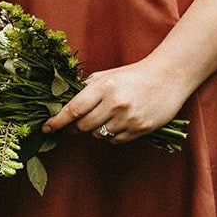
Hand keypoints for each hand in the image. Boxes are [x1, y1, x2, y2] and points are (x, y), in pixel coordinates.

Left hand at [43, 58, 192, 143]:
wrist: (169, 76)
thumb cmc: (132, 75)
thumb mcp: (105, 76)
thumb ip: (84, 90)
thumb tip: (60, 106)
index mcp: (104, 87)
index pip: (73, 110)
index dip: (56, 122)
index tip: (46, 129)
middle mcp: (115, 104)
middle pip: (82, 127)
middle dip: (76, 127)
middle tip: (78, 123)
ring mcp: (129, 118)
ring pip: (97, 135)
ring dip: (95, 130)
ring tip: (105, 117)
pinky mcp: (141, 129)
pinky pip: (114, 140)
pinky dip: (111, 135)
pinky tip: (118, 122)